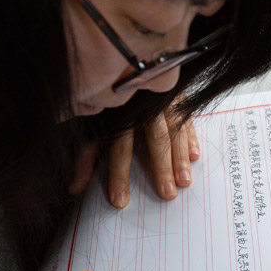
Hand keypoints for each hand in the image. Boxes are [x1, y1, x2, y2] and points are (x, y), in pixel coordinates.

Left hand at [69, 98, 200, 206]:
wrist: (127, 70)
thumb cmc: (107, 107)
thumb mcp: (91, 129)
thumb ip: (85, 158)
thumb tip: (74, 188)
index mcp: (118, 116)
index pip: (119, 147)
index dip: (118, 174)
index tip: (120, 200)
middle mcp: (142, 107)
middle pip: (154, 138)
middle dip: (161, 167)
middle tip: (167, 194)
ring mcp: (162, 99)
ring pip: (175, 129)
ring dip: (180, 157)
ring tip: (184, 182)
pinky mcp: (176, 94)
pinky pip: (187, 117)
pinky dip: (192, 136)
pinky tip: (195, 156)